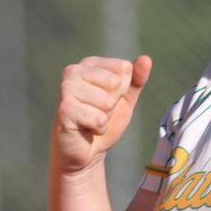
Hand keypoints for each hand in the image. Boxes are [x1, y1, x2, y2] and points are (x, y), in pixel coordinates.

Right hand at [51, 55, 151, 174]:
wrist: (87, 151)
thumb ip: (136, 79)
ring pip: (107, 101)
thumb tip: (146, 59)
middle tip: (98, 112)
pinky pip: (98, 119)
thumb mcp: (125, 99)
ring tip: (90, 120)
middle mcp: (74, 71)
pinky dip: (99, 129)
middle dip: (113, 104)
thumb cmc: (103, 120)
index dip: (122, 89)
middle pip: (116, 83)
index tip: (107, 99)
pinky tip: (86, 129)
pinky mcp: (64, 110)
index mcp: (89, 64)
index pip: (124, 68)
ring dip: (105, 117)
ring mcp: (66, 89)